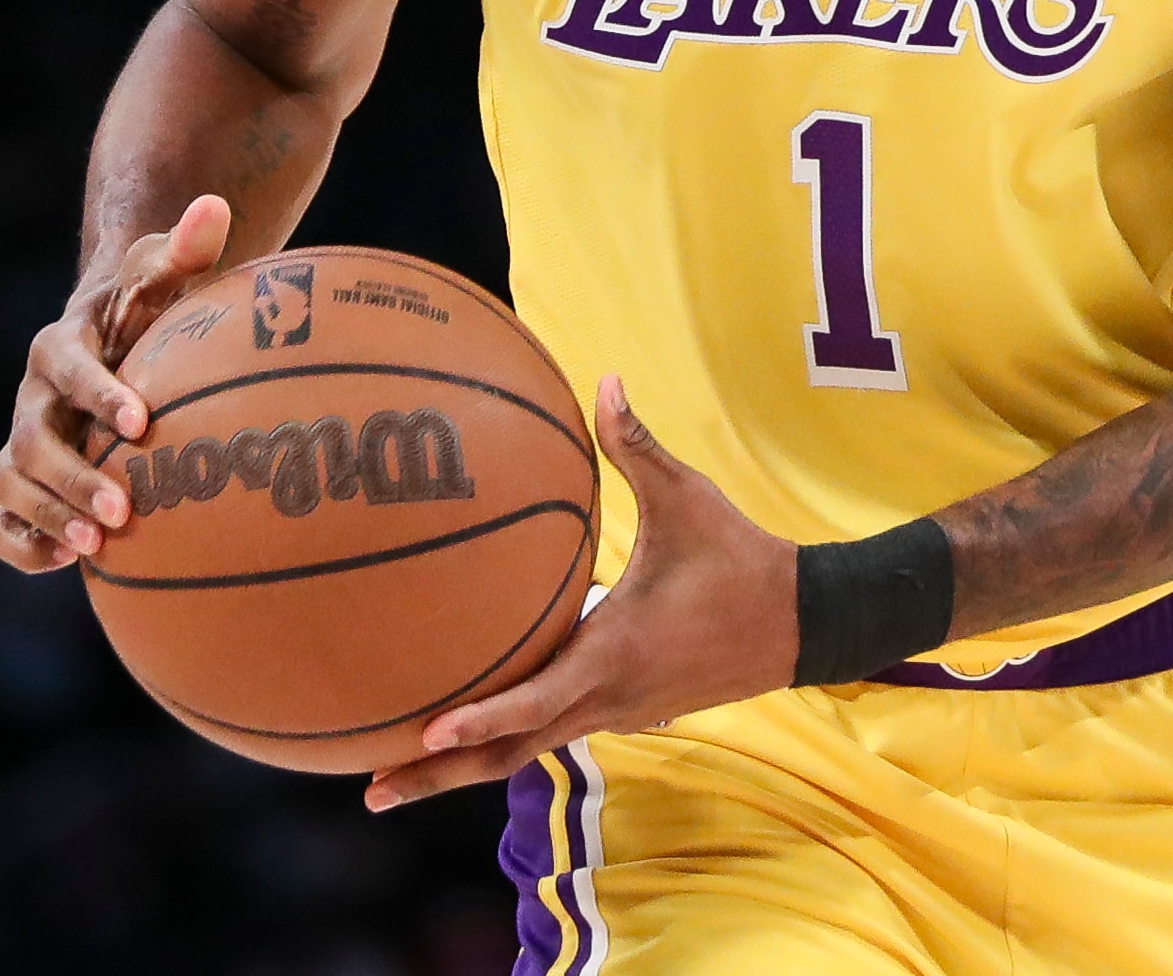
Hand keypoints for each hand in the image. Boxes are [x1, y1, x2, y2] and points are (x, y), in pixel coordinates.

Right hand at [0, 195, 234, 571]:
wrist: (113, 338)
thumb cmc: (147, 306)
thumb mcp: (164, 274)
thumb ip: (186, 247)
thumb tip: (215, 207)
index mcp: (62, 345)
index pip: (71, 369)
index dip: (100, 394)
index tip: (141, 423)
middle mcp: (32, 396)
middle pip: (29, 441)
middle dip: (72, 478)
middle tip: (123, 511)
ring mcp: (22, 442)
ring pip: (6, 484)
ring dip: (47, 518)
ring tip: (98, 547)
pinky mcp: (23, 484)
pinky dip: (20, 546)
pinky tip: (67, 563)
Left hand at [363, 375, 797, 808]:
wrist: (802, 623)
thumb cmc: (740, 559)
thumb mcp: (688, 498)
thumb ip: (638, 445)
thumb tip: (604, 379)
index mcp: (614, 654)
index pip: (534, 703)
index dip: (479, 720)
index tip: (423, 733)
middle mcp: (606, 698)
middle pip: (508, 755)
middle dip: (437, 775)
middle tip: (369, 792)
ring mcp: (615, 713)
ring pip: (525, 752)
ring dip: (463, 765)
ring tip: (395, 774)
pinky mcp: (624, 711)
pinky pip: (550, 732)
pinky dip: (502, 740)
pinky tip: (469, 725)